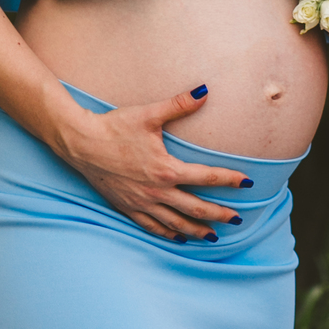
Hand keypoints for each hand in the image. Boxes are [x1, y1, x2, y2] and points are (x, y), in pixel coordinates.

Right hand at [54, 87, 249, 241]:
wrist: (81, 143)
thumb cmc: (115, 127)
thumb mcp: (148, 114)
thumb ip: (179, 104)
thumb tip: (204, 91)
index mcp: (166, 169)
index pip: (206, 177)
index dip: (229, 180)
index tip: (247, 183)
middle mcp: (157, 191)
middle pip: (196, 208)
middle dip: (219, 214)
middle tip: (237, 219)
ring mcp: (142, 203)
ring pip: (176, 223)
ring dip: (197, 230)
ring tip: (213, 236)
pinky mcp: (128, 208)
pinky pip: (152, 227)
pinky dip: (168, 234)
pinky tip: (178, 237)